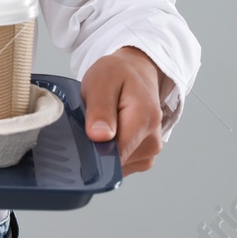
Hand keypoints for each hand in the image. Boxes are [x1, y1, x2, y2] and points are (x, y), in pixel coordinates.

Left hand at [81, 45, 171, 175]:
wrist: (136, 72)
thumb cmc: (119, 74)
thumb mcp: (102, 81)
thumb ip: (100, 109)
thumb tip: (99, 136)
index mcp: (144, 120)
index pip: (116, 154)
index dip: (94, 150)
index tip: (83, 135)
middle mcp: (153, 140)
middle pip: (115, 162)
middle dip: (97, 147)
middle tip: (91, 121)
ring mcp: (151, 151)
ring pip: (117, 165)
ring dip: (104, 149)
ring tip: (103, 123)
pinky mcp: (145, 156)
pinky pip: (121, 164)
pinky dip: (111, 151)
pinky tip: (110, 132)